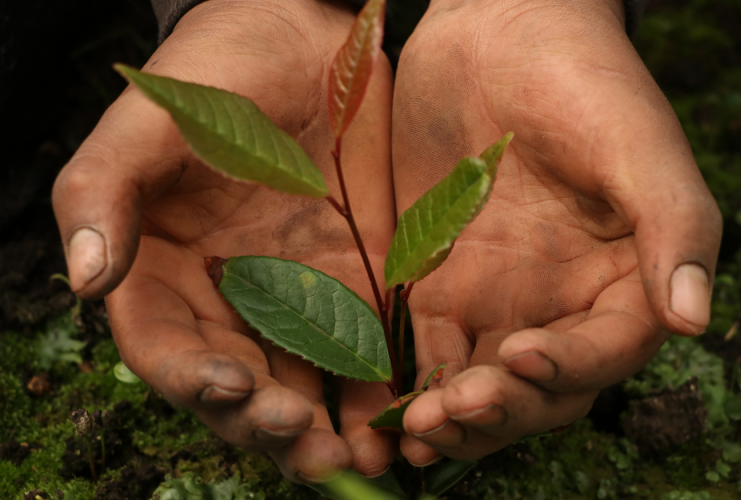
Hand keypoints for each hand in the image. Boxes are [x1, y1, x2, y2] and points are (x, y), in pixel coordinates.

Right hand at [52, 0, 397, 480]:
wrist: (316, 42)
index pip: (167, 347)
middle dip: (267, 425)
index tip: (235, 389)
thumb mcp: (157, 116)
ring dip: (322, 435)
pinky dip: (376, 398)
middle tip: (307, 446)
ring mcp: (297, 300)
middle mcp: (229, 298)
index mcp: (166, 268)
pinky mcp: (358, 290)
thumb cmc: (223, 67)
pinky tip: (398, 423)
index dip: (193, 380)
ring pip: (300, 388)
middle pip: (237, 387)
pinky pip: (364, 357)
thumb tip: (84, 279)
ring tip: (355, 462)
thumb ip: (107, 188)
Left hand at [392, 0, 721, 463]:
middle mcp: (561, 301)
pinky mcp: (438, 286)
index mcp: (622, 278)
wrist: (494, 32)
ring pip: (480, 384)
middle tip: (448, 413)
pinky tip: (380, 409)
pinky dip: (407, 386)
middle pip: (540, 389)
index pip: (605, 352)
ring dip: (450, 417)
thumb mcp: (636, 143)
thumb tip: (694, 319)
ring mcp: (498, 298)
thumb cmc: (580, 78)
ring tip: (409, 429)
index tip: (518, 357)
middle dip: (498, 410)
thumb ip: (673, 225)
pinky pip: (425, 351)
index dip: (567, 368)